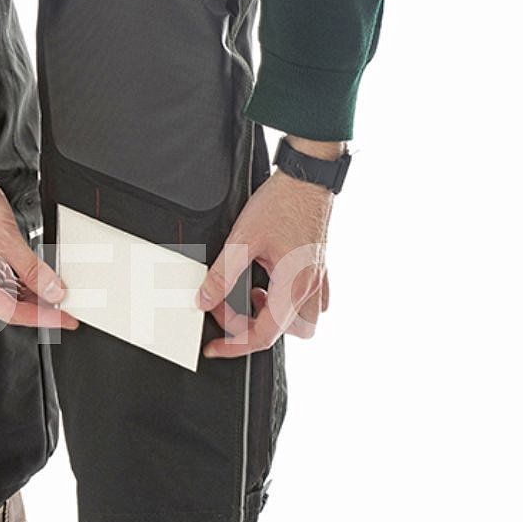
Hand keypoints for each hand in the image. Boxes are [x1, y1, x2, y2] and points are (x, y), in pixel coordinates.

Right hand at [0, 117, 77, 329]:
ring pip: (10, 290)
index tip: (63, 318)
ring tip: (59, 292)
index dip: (41, 317)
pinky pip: (7, 273)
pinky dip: (26, 276)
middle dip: (40, 306)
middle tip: (67, 309)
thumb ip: (31, 269)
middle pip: (10, 304)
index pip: (9, 312)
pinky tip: (43, 276)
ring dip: (35, 291)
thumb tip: (52, 290)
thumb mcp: (5, 238)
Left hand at [197, 136, 343, 357]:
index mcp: (293, 288)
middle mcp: (310, 288)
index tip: (213, 346)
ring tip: (247, 294)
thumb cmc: (282, 202)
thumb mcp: (243, 240)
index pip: (262, 335)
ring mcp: (318, 278)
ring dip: (270, 315)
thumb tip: (204, 299)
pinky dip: (284, 300)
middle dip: (250, 328)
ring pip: (297, 319)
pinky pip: (307, 299)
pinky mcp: (318, 266)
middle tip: (227, 310)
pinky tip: (268, 284)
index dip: (233, 346)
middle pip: (280, 331)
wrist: (309, 175)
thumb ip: (222, 274)